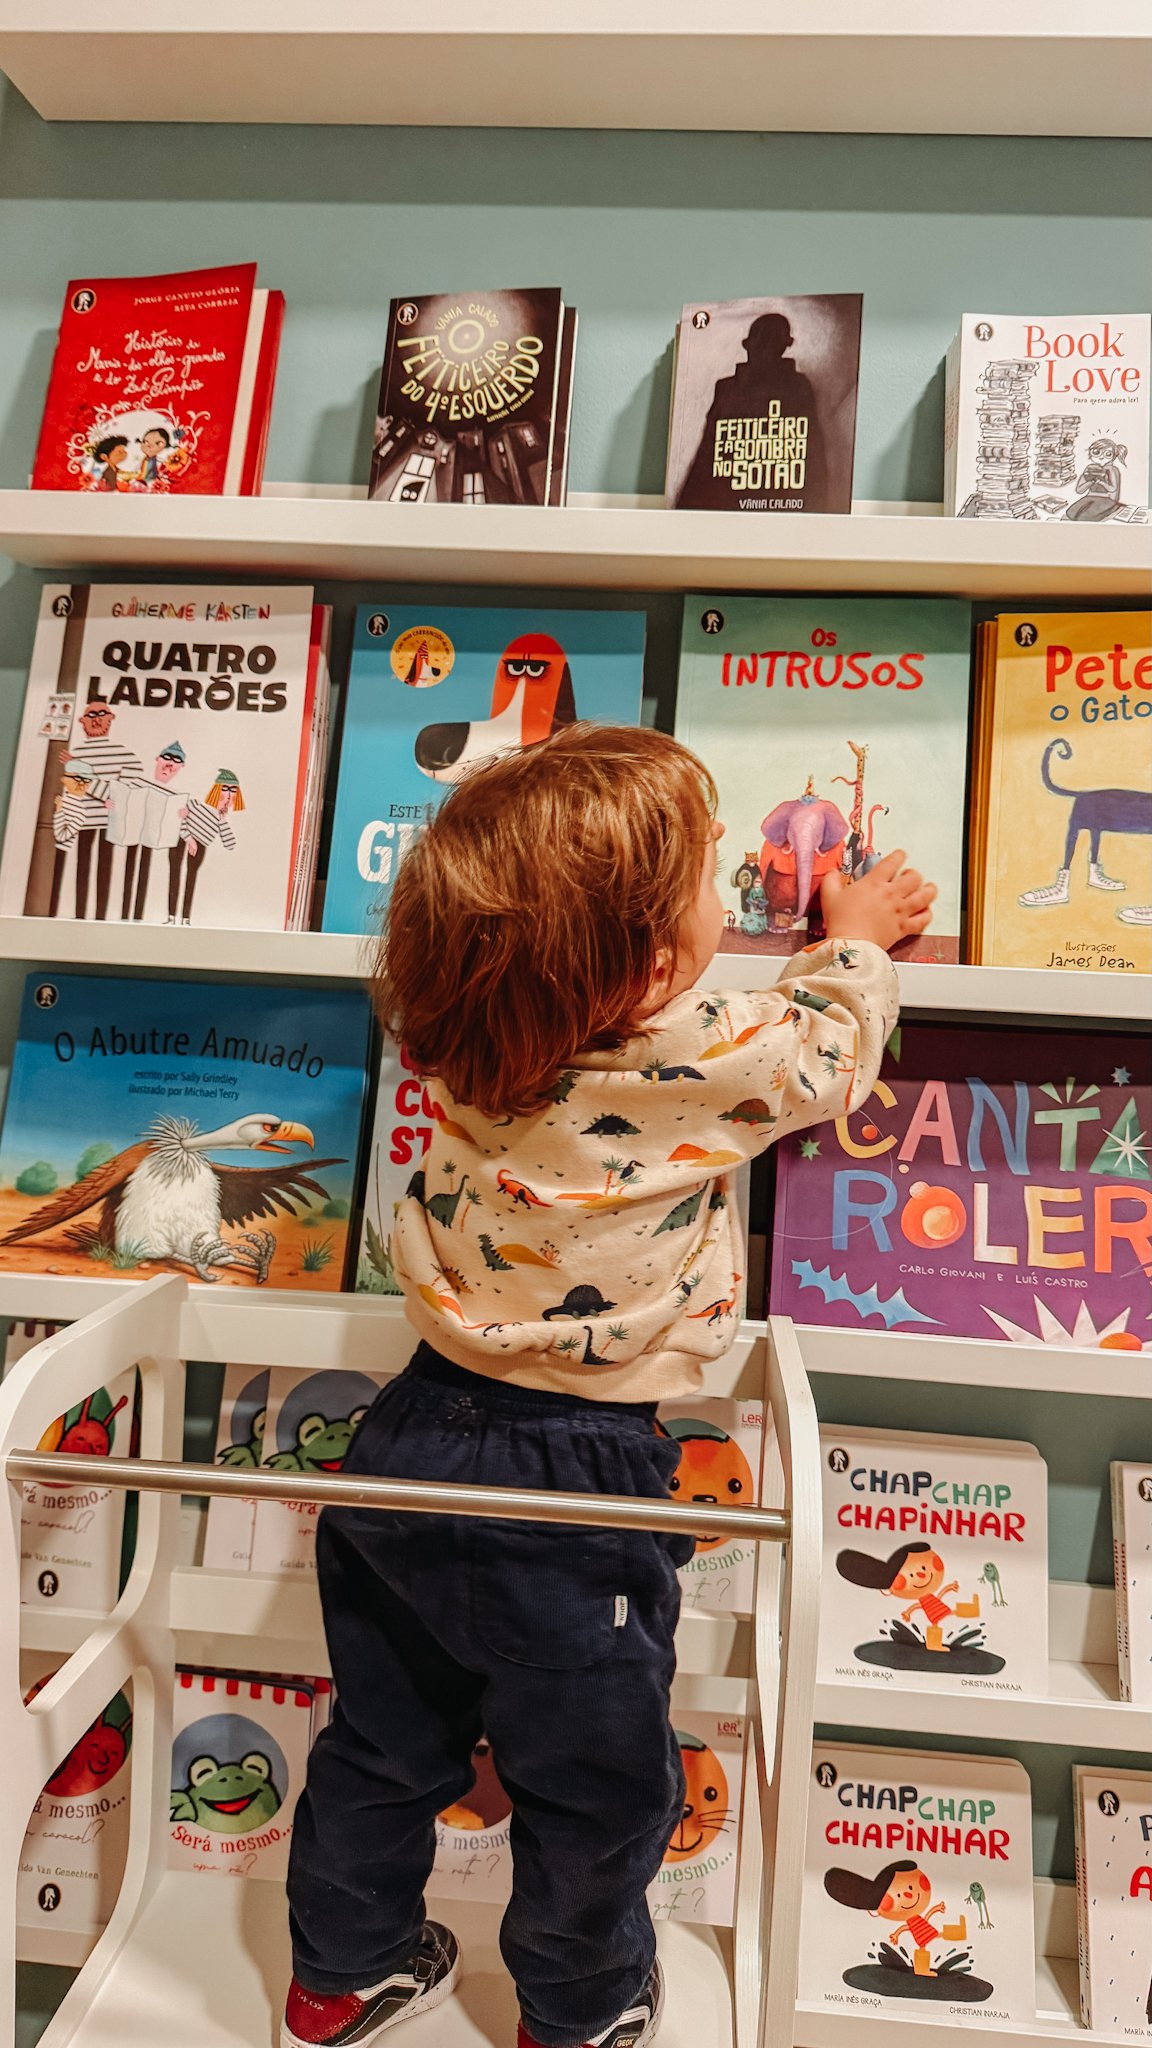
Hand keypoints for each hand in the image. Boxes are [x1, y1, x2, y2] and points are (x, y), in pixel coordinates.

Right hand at [820, 852, 936, 954]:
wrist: (850, 944)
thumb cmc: (840, 921)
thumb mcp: (829, 896)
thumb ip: (831, 880)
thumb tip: (832, 872)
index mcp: (874, 883)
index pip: (892, 862)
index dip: (899, 855)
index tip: (900, 855)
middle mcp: (891, 894)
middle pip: (914, 877)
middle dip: (914, 873)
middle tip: (910, 875)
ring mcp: (899, 911)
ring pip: (924, 896)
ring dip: (929, 890)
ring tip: (928, 888)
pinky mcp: (903, 927)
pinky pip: (922, 919)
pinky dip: (927, 914)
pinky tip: (925, 911)